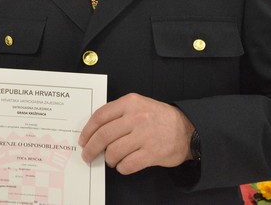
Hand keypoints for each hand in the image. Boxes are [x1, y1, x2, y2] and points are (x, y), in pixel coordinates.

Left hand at [78, 92, 193, 174]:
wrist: (188, 130)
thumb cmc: (158, 118)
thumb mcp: (138, 105)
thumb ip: (118, 113)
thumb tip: (95, 130)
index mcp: (130, 103)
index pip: (100, 117)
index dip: (87, 131)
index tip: (83, 140)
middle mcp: (136, 117)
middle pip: (103, 135)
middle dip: (91, 148)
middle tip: (87, 155)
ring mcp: (145, 136)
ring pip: (114, 151)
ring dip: (108, 159)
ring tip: (111, 160)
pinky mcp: (153, 153)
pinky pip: (128, 164)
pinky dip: (121, 167)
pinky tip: (123, 165)